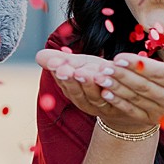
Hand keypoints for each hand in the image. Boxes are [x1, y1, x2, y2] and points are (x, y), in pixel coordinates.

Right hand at [36, 48, 160, 134]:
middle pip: (77, 93)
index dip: (59, 74)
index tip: (55, 64)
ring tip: (86, 73)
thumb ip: (60, 61)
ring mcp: (103, 106)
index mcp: (74, 92)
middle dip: (71, 81)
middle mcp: (86, 102)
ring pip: (94, 97)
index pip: (64, 84)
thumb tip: (38, 56)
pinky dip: (111, 91)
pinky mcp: (120, 108)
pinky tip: (108, 80)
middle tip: (66, 70)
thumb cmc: (99, 77)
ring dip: (90, 85)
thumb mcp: (79, 66)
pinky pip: (115, 100)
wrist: (125, 99)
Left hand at [100, 44, 163, 127]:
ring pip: (136, 98)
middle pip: (144, 87)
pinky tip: (104, 93)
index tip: (118, 57)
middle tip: (103, 66)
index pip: (158, 74)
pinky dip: (118, 102)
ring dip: (116, 88)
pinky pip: (133, 110)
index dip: (137, 66)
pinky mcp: (154, 118)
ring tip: (99, 78)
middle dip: (122, 76)